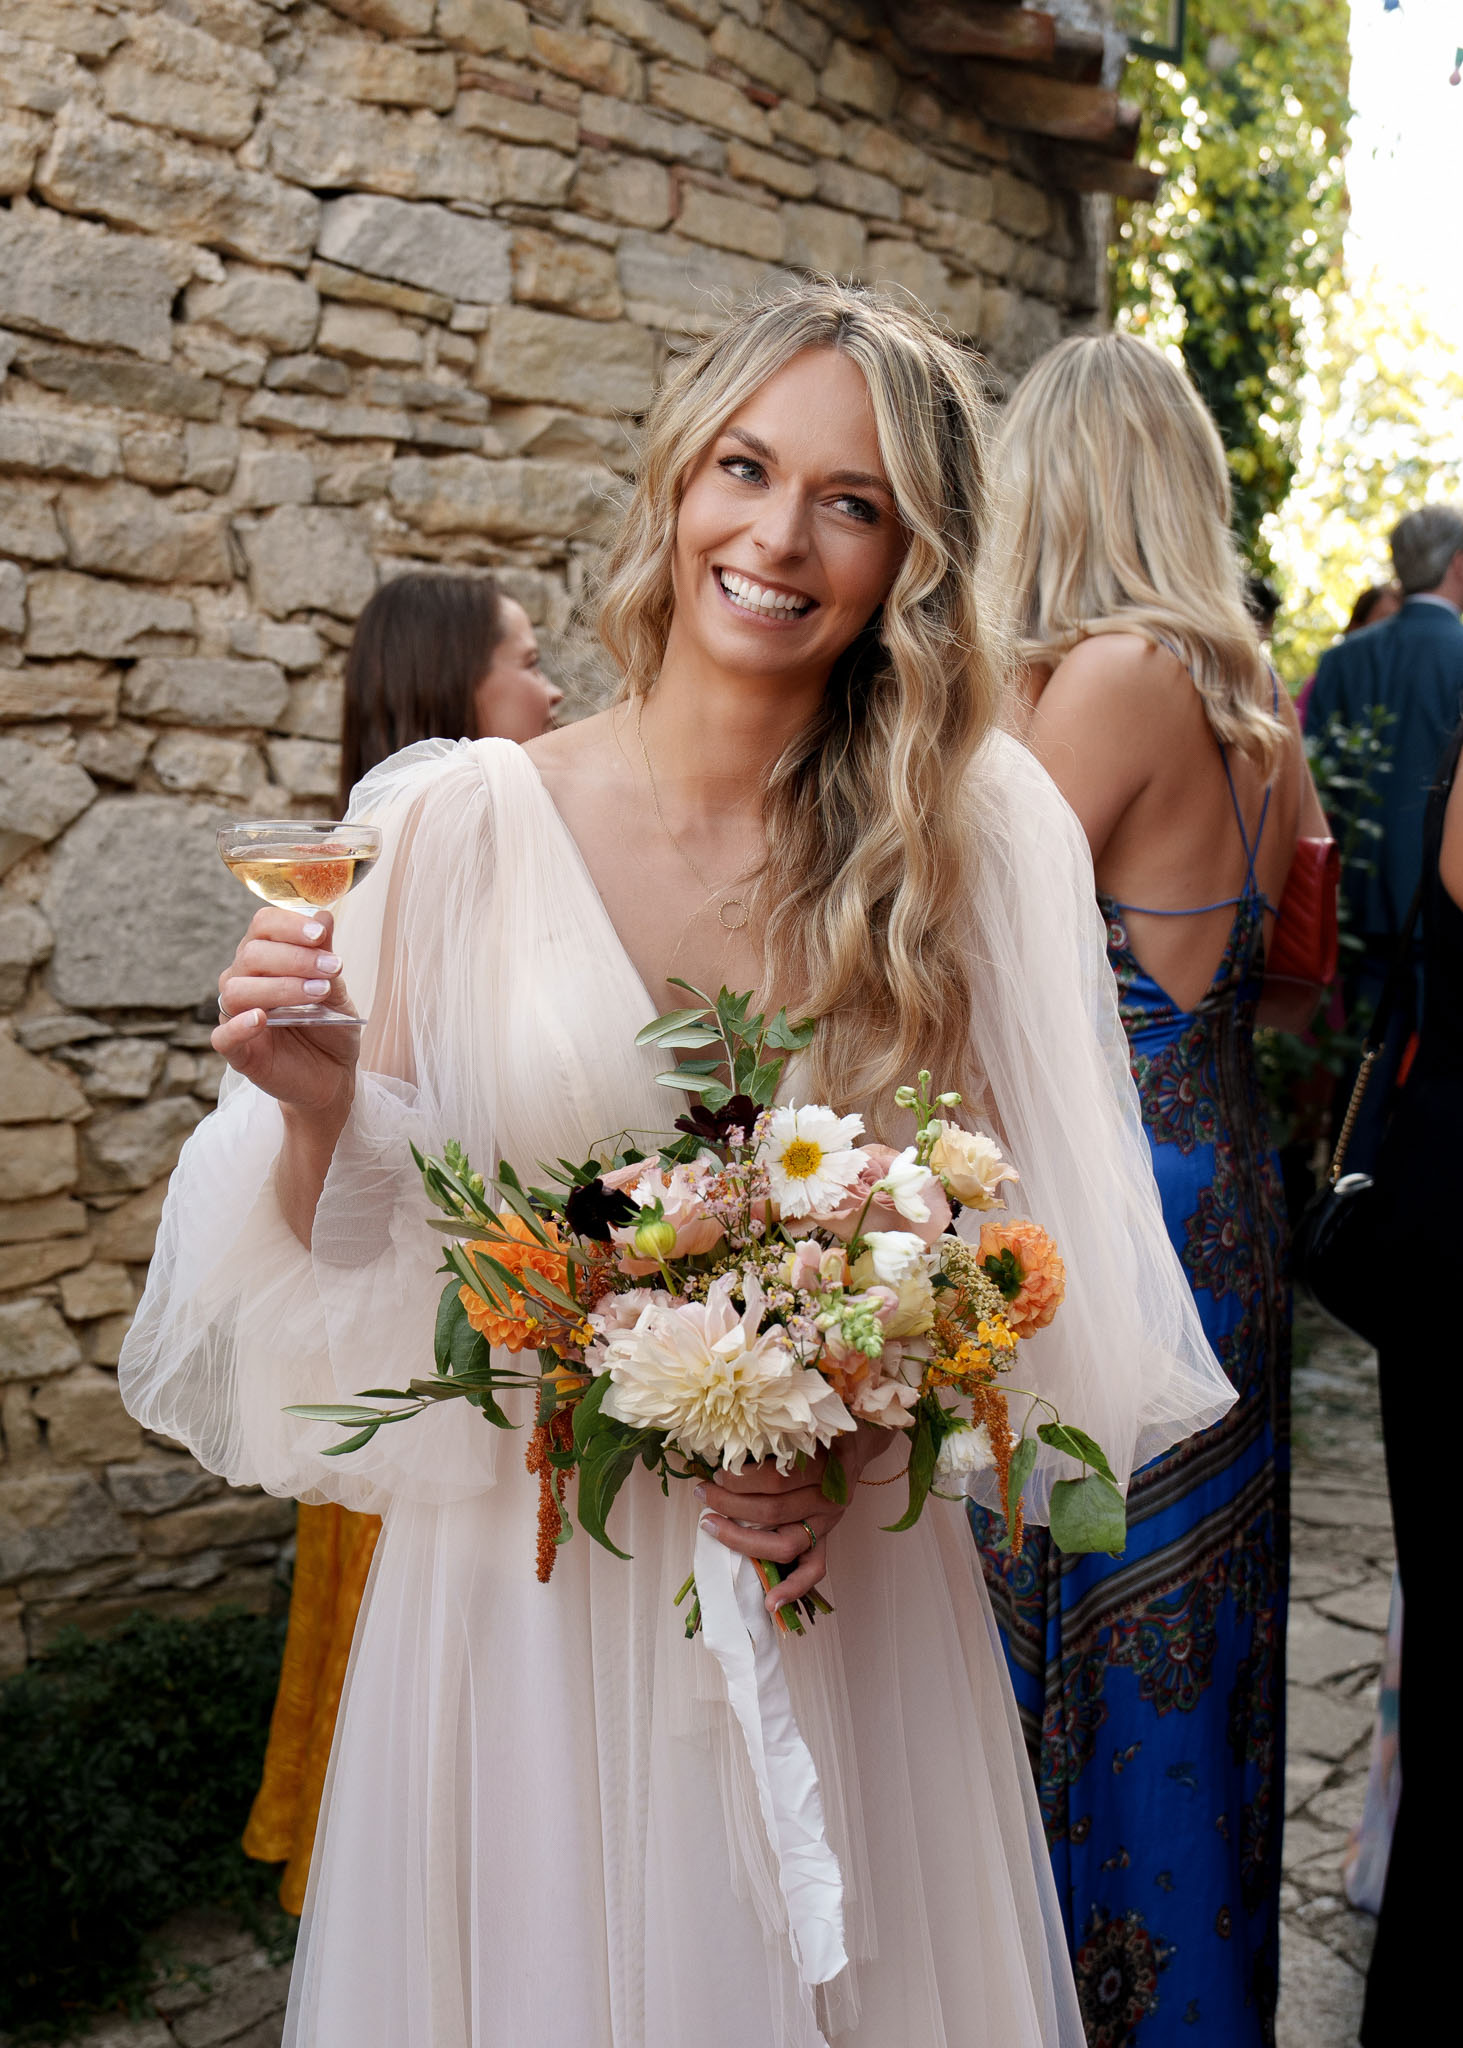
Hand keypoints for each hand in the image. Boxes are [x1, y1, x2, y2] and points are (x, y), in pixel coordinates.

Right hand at [213, 907, 358, 1118]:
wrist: (334, 1076)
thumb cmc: (331, 1027)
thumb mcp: (335, 989)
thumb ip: (324, 955)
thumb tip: (323, 915)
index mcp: (266, 958)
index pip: (263, 926)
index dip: (289, 926)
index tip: (321, 935)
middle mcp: (244, 980)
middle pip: (252, 955)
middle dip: (295, 958)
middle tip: (332, 968)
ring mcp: (237, 1015)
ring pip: (238, 990)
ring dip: (280, 987)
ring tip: (318, 993)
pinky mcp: (238, 1051)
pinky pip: (223, 1036)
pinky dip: (239, 1026)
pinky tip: (261, 1019)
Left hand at [697, 1421, 895, 1613]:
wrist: (858, 1442)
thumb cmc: (821, 1431)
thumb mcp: (804, 1425)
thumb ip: (776, 1438)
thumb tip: (727, 1449)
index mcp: (824, 1466)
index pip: (775, 1479)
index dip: (740, 1479)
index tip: (716, 1473)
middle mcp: (827, 1498)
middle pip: (772, 1510)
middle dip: (729, 1503)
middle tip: (703, 1493)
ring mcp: (827, 1522)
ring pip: (784, 1544)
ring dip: (741, 1540)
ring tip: (710, 1526)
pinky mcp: (827, 1539)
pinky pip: (814, 1570)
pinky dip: (792, 1589)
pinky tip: (770, 1603)